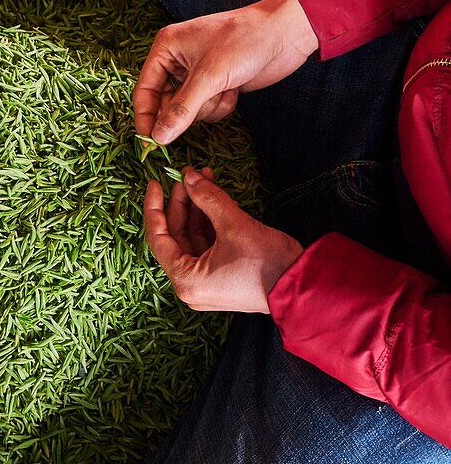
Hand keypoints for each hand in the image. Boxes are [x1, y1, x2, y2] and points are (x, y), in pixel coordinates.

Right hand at [133, 0, 318, 143]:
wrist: (286, 33)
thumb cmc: (243, 41)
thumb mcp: (209, 76)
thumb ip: (181, 109)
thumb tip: (158, 138)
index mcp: (166, 48)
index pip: (145, 89)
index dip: (146, 116)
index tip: (149, 142)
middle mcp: (177, 61)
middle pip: (166, 103)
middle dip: (187, 110)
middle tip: (202, 108)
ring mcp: (197, 74)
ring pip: (188, 110)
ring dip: (207, 107)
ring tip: (224, 89)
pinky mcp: (216, 84)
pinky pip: (207, 109)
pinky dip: (220, 105)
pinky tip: (234, 90)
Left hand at [144, 167, 302, 312]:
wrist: (307, 287)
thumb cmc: (269, 262)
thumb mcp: (234, 225)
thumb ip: (208, 198)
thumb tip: (189, 176)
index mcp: (185, 280)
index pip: (158, 238)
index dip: (154, 207)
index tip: (155, 183)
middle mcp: (191, 286)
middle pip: (177, 237)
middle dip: (184, 203)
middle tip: (189, 176)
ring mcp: (207, 283)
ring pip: (194, 239)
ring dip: (200, 210)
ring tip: (206, 180)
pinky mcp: (222, 278)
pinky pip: (209, 246)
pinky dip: (212, 224)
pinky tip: (219, 200)